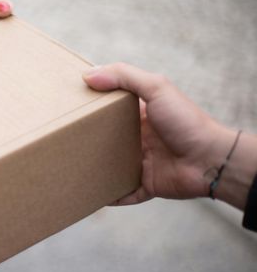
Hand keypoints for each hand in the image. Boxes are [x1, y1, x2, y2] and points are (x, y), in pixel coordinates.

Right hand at [82, 63, 242, 206]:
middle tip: (62, 139)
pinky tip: (93, 196)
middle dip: (87, 140)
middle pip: (106, 139)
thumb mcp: (156, 88)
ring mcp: (142, 162)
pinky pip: (123, 193)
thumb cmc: (186, 121)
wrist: (210, 159)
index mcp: (140, 114)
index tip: (67, 105)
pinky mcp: (146, 185)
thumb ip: (124, 76)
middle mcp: (139, 138)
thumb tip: (88, 75)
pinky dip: (110, 196)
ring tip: (70, 169)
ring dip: (95, 169)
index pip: (110, 108)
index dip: (91, 106)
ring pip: (111, 167)